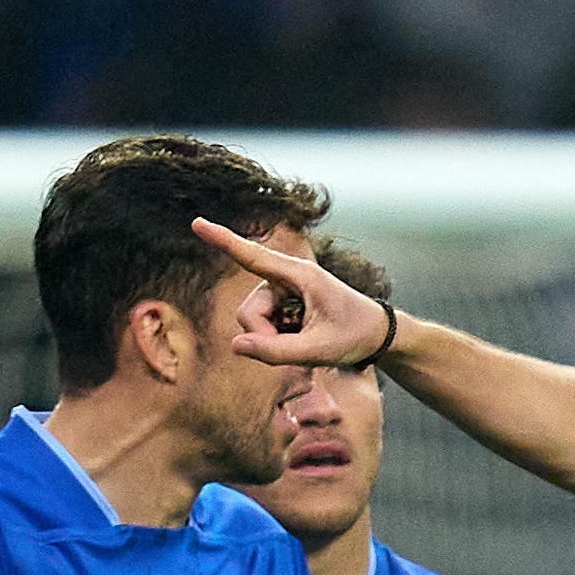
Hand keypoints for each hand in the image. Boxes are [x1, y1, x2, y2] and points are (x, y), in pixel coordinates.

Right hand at [189, 217, 397, 368]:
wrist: (378, 335)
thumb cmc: (355, 336)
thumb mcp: (320, 350)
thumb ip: (277, 352)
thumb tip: (236, 346)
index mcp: (300, 275)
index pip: (253, 256)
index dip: (222, 240)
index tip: (196, 222)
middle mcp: (286, 278)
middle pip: (249, 313)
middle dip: (266, 337)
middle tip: (303, 346)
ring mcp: (281, 291)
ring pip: (253, 322)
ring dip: (275, 339)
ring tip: (308, 339)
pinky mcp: (282, 303)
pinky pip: (263, 326)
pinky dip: (279, 338)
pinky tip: (304, 336)